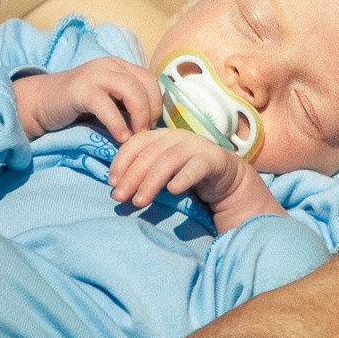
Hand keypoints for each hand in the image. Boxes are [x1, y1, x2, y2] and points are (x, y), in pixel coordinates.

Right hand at [12, 56, 162, 140]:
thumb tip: (153, 124)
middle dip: (151, 112)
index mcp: (120, 66)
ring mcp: (95, 74)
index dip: (157, 104)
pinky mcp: (81, 89)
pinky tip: (121, 138)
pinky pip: (106, 105)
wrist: (40, 103)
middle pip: (145, 84)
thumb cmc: (77, 108)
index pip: (151, 80)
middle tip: (145, 134)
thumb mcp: (109, 102)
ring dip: (139, 117)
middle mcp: (110, 64)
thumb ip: (128, 105)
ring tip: (135, 137)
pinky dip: (117, 123)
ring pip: (131, 91)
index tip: (152, 126)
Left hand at [109, 126, 282, 230]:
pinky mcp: (213, 159)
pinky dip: (184, 177)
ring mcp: (196, 146)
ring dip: (151, 181)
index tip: (111, 183)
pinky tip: (173, 190)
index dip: (121, 162)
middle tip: (119, 197)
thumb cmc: (187, 176)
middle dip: (131, 176)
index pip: (135, 143)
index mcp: (161, 136)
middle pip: (149, 154)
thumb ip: (143, 173)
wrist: (226, 180)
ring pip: (169, 160)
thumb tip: (115, 188)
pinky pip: (197, 167)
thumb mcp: (162, 172)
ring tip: (140, 201)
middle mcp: (177, 137)